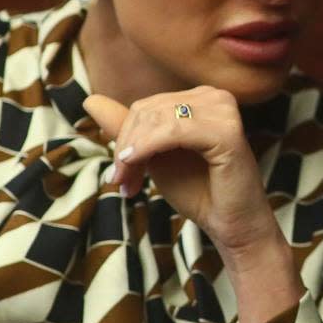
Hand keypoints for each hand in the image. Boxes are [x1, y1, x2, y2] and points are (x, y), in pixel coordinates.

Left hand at [84, 87, 302, 322]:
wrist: (231, 226)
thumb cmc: (199, 192)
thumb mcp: (154, 157)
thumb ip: (127, 129)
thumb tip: (90, 100)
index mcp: (201, 98)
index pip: (145, 106)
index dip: (124, 139)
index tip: (120, 176)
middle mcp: (215, 97)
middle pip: (147, 110)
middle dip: (126, 148)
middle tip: (121, 183)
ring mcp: (224, 111)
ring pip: (156, 119)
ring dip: (133, 153)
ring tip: (129, 184)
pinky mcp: (228, 132)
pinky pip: (173, 130)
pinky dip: (146, 148)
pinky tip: (135, 167)